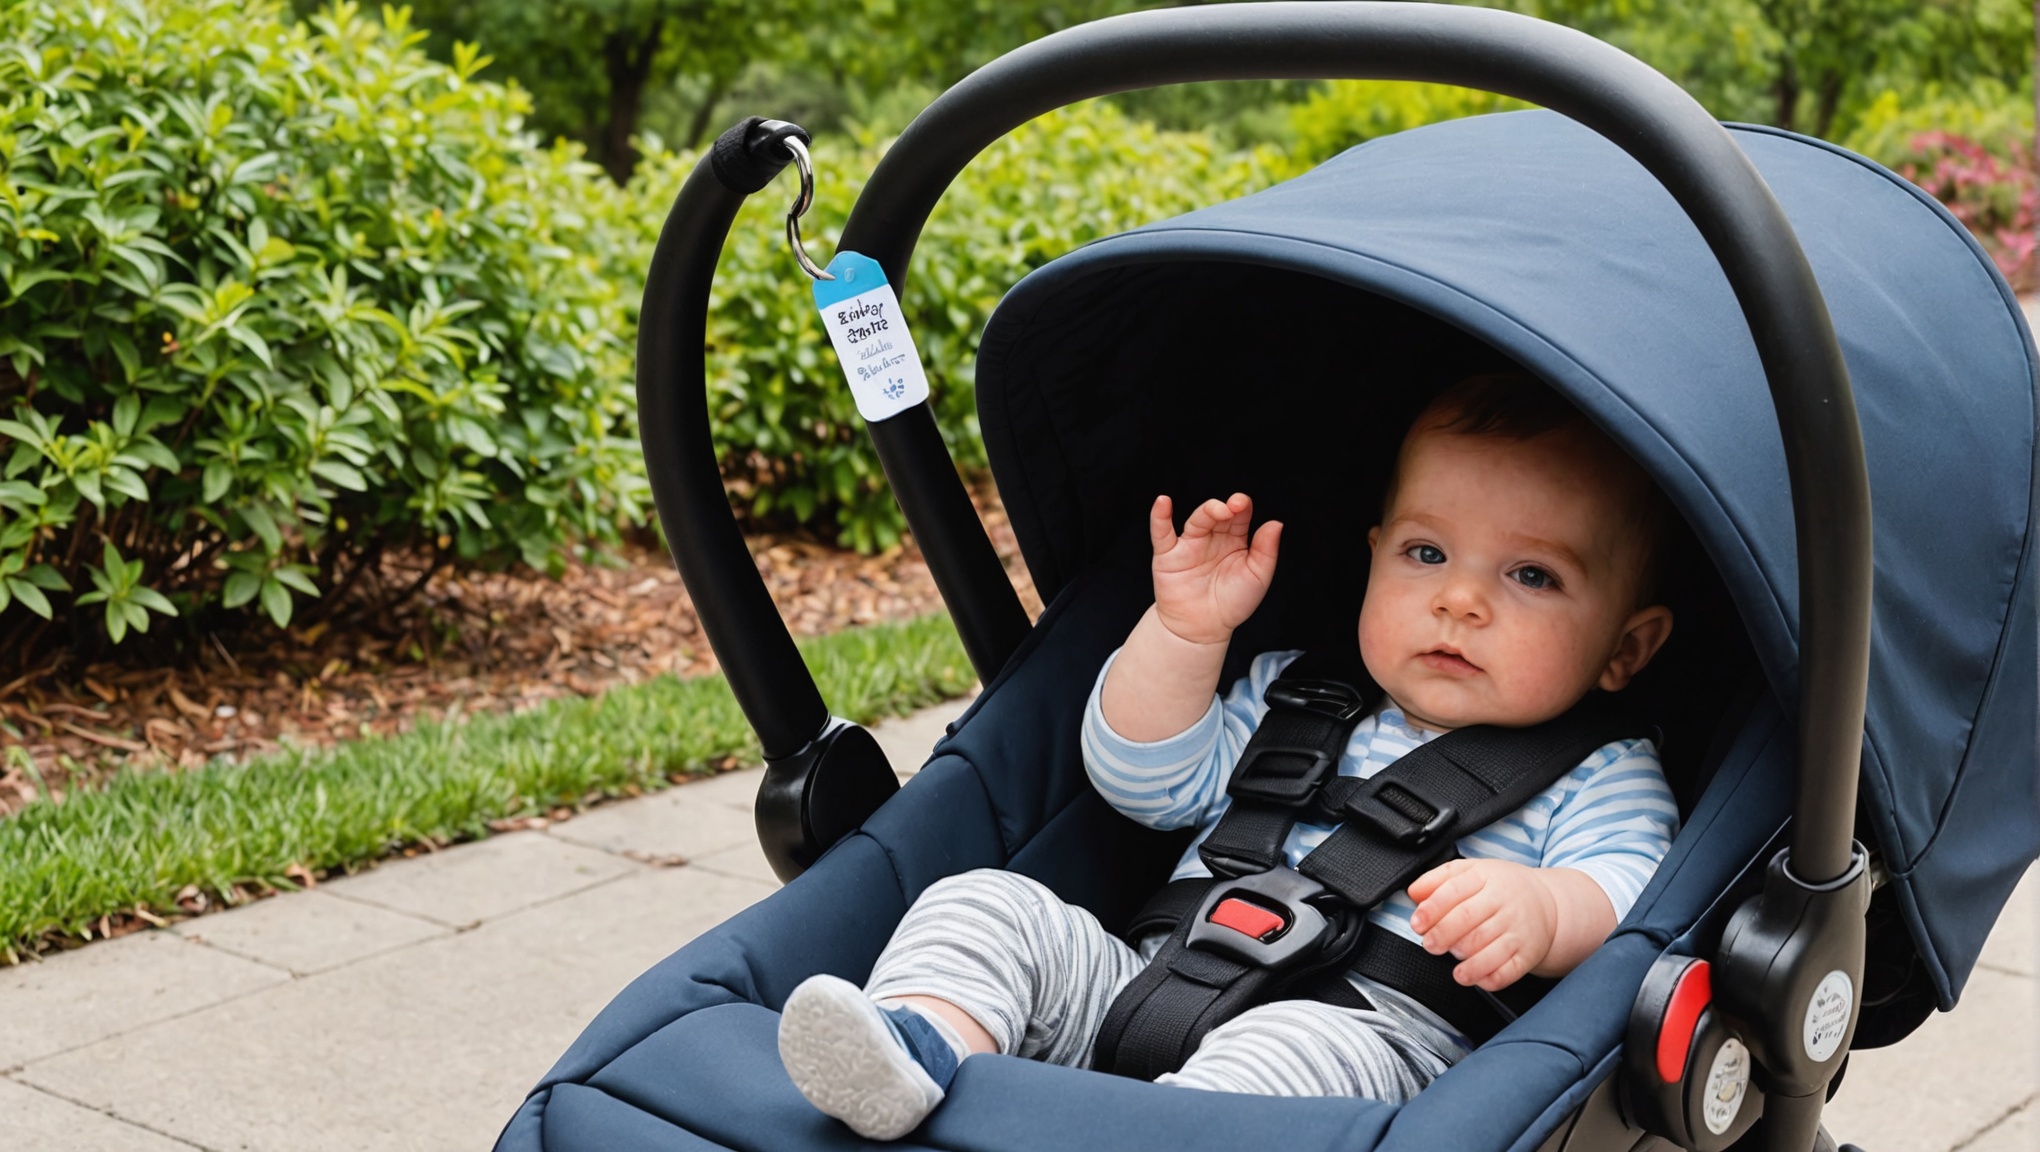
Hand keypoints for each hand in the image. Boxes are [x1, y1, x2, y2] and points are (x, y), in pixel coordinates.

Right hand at [1148, 493, 1281, 645]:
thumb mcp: (1257, 577)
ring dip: (1206, 511)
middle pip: (1218, 514)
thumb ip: (1266, 551)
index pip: (1239, 516)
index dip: (1242, 506)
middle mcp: (1212, 539)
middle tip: (1234, 507)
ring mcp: (1190, 545)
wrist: (1203, 629)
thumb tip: (1276, 523)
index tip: (1243, 504)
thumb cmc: (1232, 604)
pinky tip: (1163, 502)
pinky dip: (1159, 516)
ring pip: (1197, 520)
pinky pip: (1161, 532)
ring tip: (1217, 510)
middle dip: (1226, 507)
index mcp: (1235, 541)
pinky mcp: (1168, 555)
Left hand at [1406, 859, 1561, 990]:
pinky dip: (1488, 978)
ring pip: (1488, 947)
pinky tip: (1473, 977)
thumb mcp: (1472, 871)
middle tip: (1430, 945)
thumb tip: (1413, 892)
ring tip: (1453, 963)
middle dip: (1443, 935)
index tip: (1417, 923)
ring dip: (1464, 959)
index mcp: (1486, 878)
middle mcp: (1503, 902)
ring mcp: (1518, 929)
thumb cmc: (1502, 888)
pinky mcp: (1528, 953)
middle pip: (1468, 918)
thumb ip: (1439, 879)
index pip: (1454, 890)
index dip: (1432, 909)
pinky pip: (1508, 970)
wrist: (1548, 904)